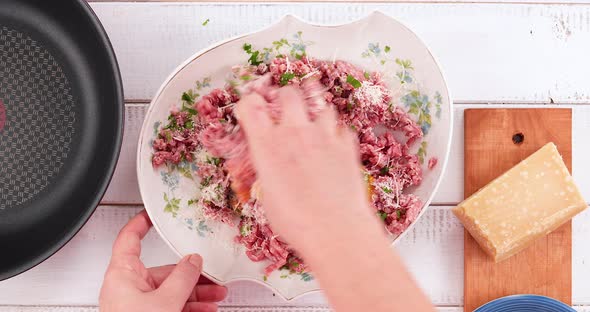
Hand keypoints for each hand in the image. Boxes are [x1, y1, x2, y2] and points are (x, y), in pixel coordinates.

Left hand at [99, 210, 226, 311]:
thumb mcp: (166, 302)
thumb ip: (183, 277)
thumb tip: (194, 260)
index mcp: (122, 276)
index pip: (129, 240)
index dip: (140, 224)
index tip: (152, 215)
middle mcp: (127, 289)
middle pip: (162, 272)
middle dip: (191, 275)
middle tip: (212, 277)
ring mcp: (136, 307)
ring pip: (170, 292)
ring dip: (196, 295)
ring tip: (217, 297)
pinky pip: (170, 307)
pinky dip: (188, 308)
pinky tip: (206, 311)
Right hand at [236, 87, 433, 311]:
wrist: (334, 229)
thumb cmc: (297, 221)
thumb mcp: (268, 197)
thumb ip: (268, 171)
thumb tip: (269, 169)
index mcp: (267, 145)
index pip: (251, 106)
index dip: (249, 103)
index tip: (250, 107)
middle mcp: (295, 132)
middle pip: (288, 94)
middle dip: (284, 98)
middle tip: (285, 110)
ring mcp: (324, 135)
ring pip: (320, 105)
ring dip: (314, 113)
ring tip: (313, 127)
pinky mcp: (347, 145)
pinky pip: (341, 127)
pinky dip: (336, 133)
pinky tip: (333, 145)